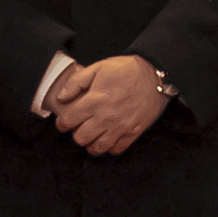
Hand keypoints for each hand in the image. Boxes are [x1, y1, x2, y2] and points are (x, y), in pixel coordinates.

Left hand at [51, 54, 173, 155]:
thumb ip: (76, 82)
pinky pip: (117, 148)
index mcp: (95, 100)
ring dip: (91, 143)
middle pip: (81, 137)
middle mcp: (106, 117)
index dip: (62, 122)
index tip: (63, 121)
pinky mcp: (134, 132)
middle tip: (79, 127)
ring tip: (91, 135)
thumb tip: (62, 97)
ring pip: (98, 147)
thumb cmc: (128, 70)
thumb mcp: (98, 68)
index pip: (69, 120)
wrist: (156, 75)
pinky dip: (109, 146)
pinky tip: (107, 138)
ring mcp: (121, 126)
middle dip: (76, 133)